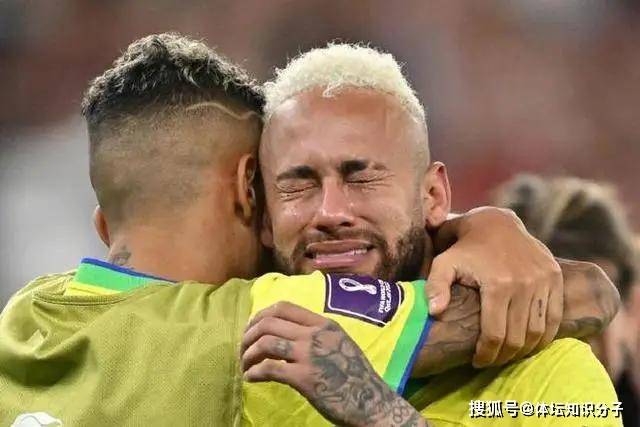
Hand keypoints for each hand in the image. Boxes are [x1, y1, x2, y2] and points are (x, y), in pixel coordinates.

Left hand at [241, 301, 425, 426]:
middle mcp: (315, 334)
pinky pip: (269, 368)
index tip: (252, 329)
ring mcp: (309, 355)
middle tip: (243, 349)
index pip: (284, 307)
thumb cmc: (357, 376)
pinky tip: (251, 378)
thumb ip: (318, 336)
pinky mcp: (304, 378)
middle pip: (269, 322)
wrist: (371, 402)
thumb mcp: (340, 343)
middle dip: (249, 335)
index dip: (261, 315)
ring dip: (248, 354)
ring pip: (266, 343)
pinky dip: (254, 372)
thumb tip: (290, 336)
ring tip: (245, 365)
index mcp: (324, 324)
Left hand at [426, 207, 563, 366]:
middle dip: (503, 357)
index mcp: (497, 284)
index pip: (495, 335)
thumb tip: (434, 312)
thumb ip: (435, 286)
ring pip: (539, 332)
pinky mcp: (555, 277)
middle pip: (518, 338)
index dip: (486, 355)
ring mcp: (543, 280)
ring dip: (525, 350)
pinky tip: (529, 342)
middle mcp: (525, 283)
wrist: (495, 221)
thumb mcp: (443, 262)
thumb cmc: (464, 247)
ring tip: (508, 354)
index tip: (477, 362)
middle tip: (491, 361)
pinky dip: (544, 335)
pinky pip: (554, 317)